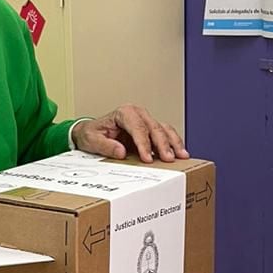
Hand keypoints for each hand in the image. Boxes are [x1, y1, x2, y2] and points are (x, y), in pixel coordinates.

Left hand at [71, 104, 188, 163]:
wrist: (91, 133)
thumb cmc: (92, 134)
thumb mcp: (92, 140)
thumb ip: (106, 145)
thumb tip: (121, 151)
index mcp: (124, 113)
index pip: (138, 128)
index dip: (144, 144)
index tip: (148, 158)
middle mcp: (137, 113)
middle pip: (154, 128)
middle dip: (163, 144)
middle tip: (168, 159)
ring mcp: (145, 120)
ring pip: (164, 129)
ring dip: (173, 142)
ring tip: (181, 155)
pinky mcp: (149, 129)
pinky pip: (165, 134)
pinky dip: (173, 142)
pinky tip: (180, 152)